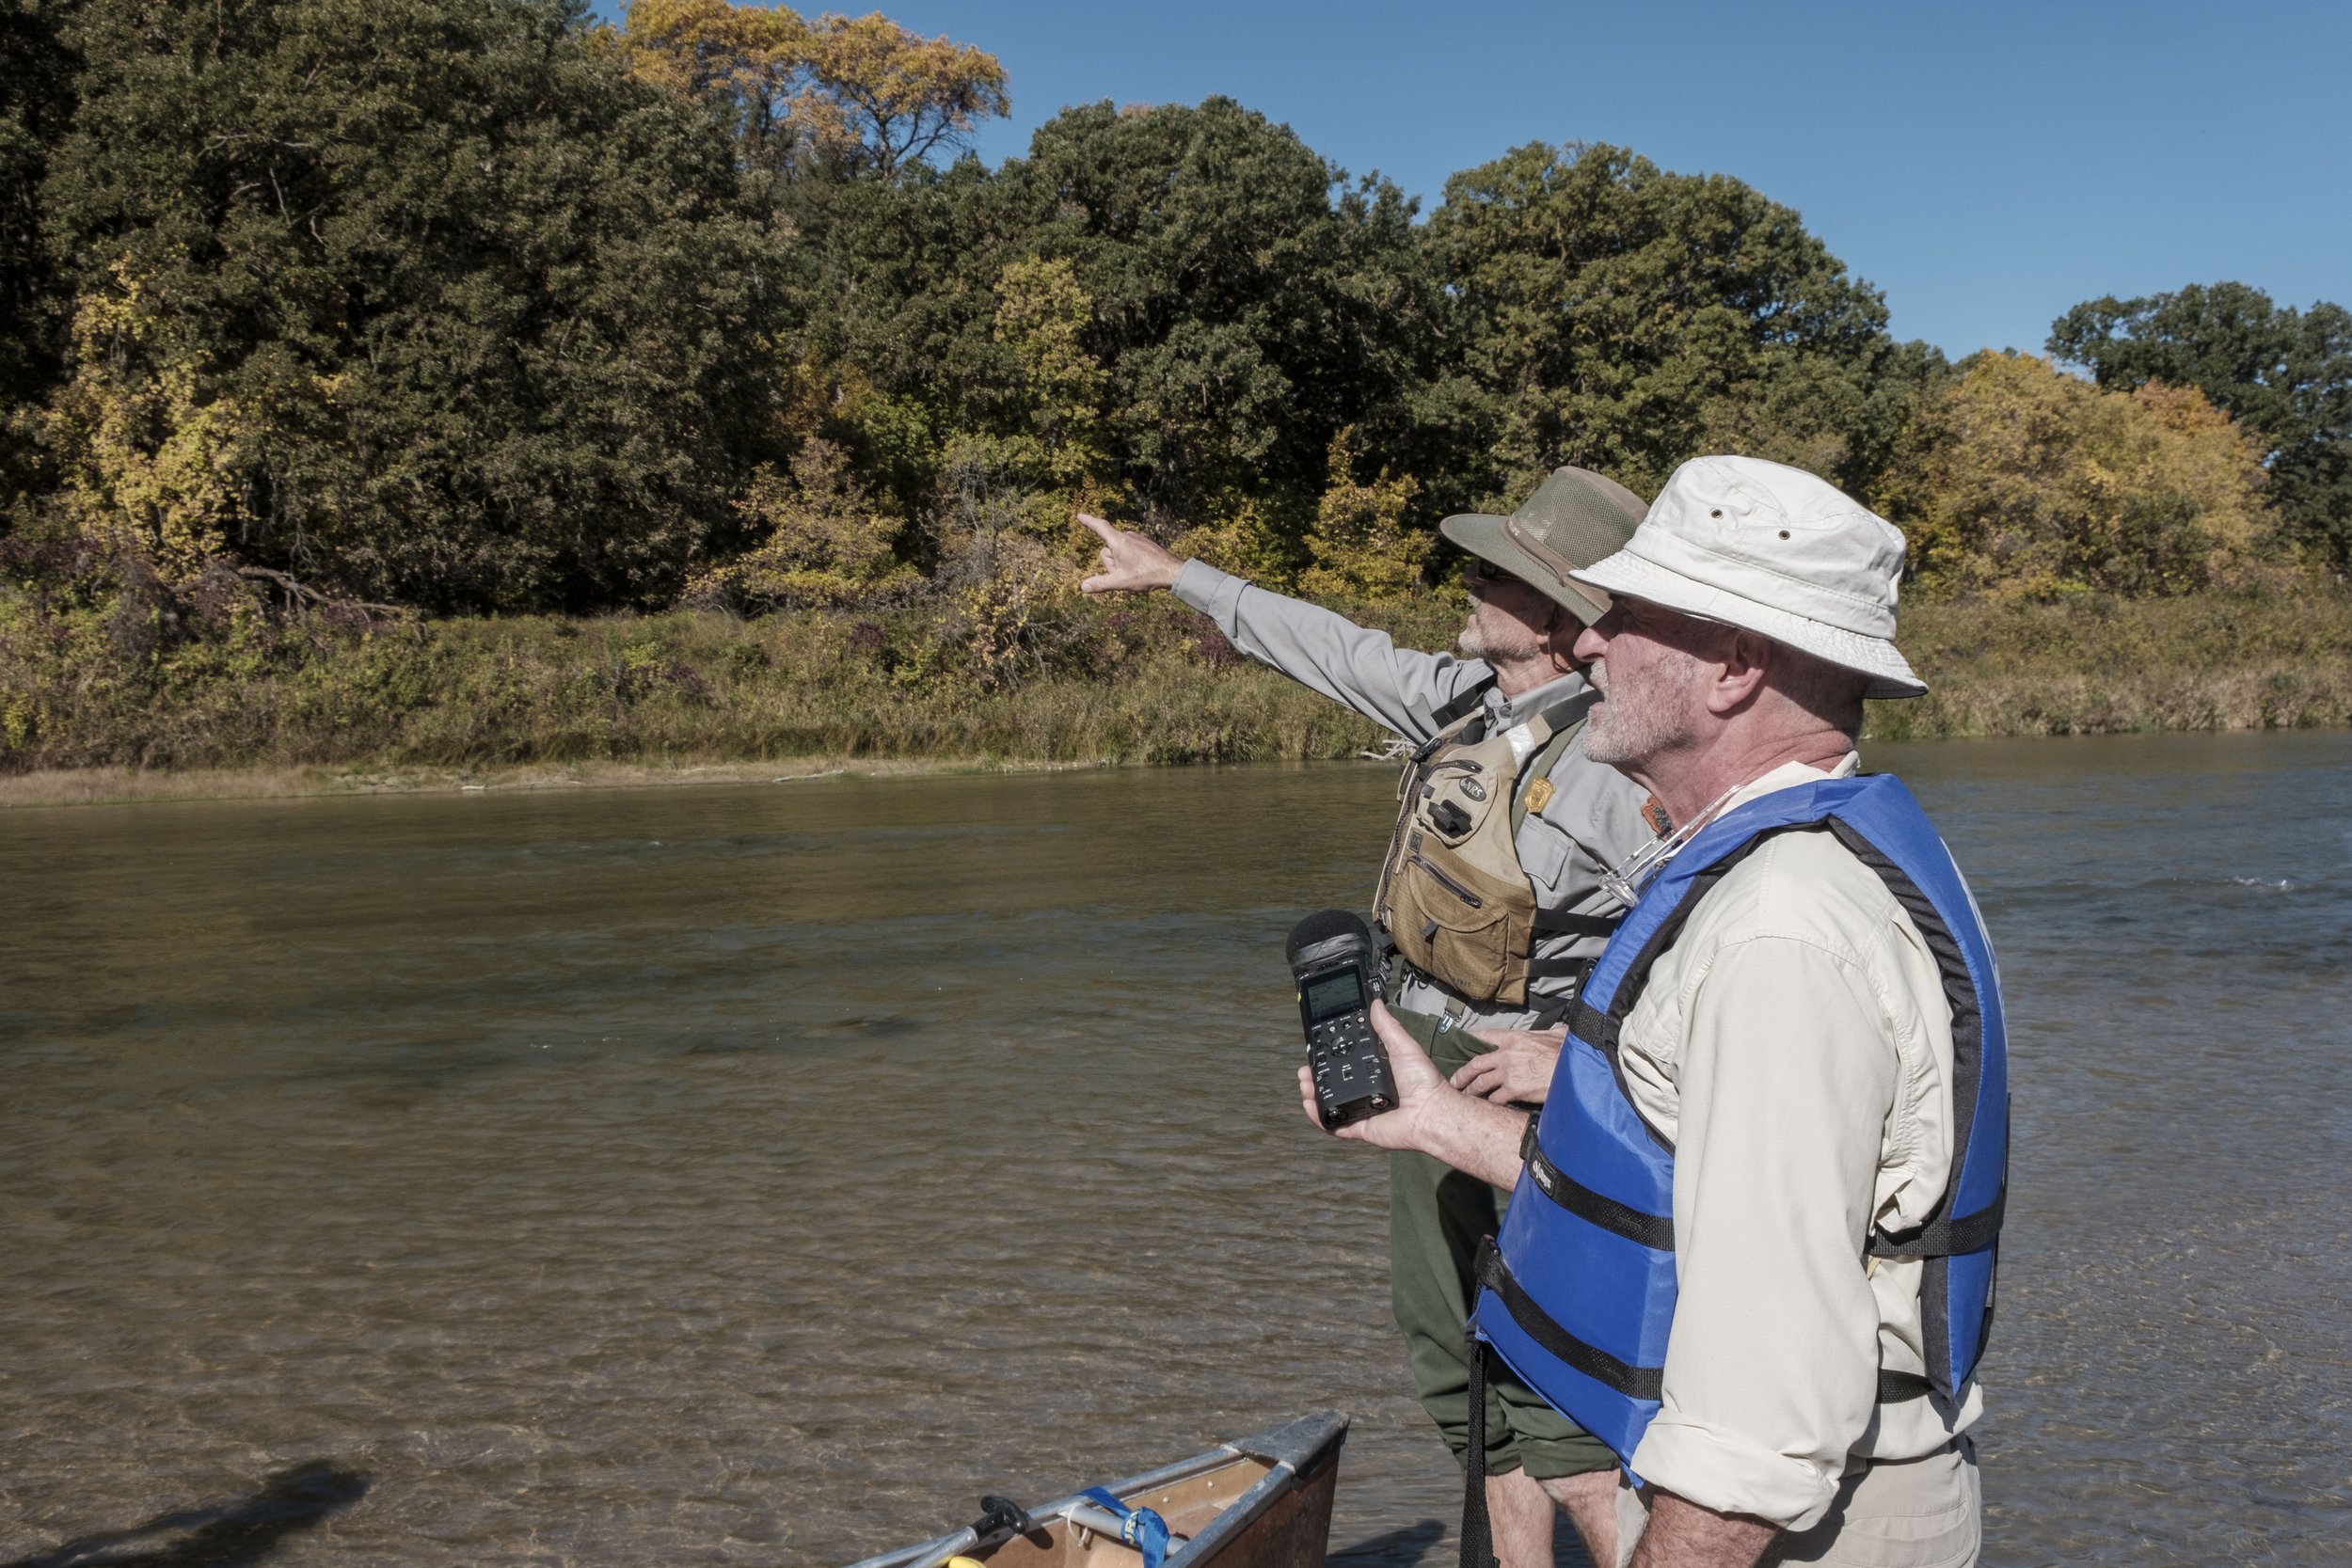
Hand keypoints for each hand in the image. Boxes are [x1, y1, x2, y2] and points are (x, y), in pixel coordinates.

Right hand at [1077, 512, 1182, 593]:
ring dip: (1120, 564)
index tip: (1080, 516)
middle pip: (1107, 550)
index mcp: (1119, 542)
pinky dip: (1129, 561)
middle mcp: (1127, 536)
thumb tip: (1083, 587)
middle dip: (1110, 563)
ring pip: (1118, 552)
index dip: (1089, 522)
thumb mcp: (1120, 582)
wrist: (1173, 572)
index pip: (1100, 528)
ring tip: (1135, 572)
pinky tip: (1141, 570)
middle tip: (1125, 573)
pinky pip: (1129, 551)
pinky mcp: (1144, 544)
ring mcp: (1137, 539)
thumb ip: (1100, 584)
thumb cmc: (1147, 575)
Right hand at [1297, 1000, 1455, 1151]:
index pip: (1348, 1065)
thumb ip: (1387, 1027)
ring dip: (1314, 1094)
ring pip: (1331, 1104)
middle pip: (1334, 1084)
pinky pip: (1335, 1125)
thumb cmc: (1423, 1082)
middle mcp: (1368, 1091)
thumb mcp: (1403, 1046)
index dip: (1330, 1059)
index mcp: (1377, 1073)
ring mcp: (1363, 1110)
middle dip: (1316, 1077)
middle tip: (1305, 1069)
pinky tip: (1309, 1106)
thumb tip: (1376, 1004)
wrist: (1429, 1111)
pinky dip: (1319, 1118)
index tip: (1317, 1051)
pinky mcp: (1361, 1127)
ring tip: (1304, 1084)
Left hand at [1451, 1027, 1566, 1103]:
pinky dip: (1489, 1104)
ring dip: (1471, 1091)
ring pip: (1480, 1083)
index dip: (1472, 1038)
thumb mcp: (1557, 1035)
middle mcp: (1506, 1055)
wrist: (1574, 1071)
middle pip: (1475, 1063)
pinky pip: (1495, 1099)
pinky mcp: (1513, 1090)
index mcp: (1515, 1038)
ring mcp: (1508, 1073)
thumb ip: (1548, 1034)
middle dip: (1462, 1073)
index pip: (1486, 1035)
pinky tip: (1486, 1108)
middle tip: (1455, 1081)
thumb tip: (1559, 1031)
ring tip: (1464, 1097)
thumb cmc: (1567, 1052)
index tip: (1462, 1041)